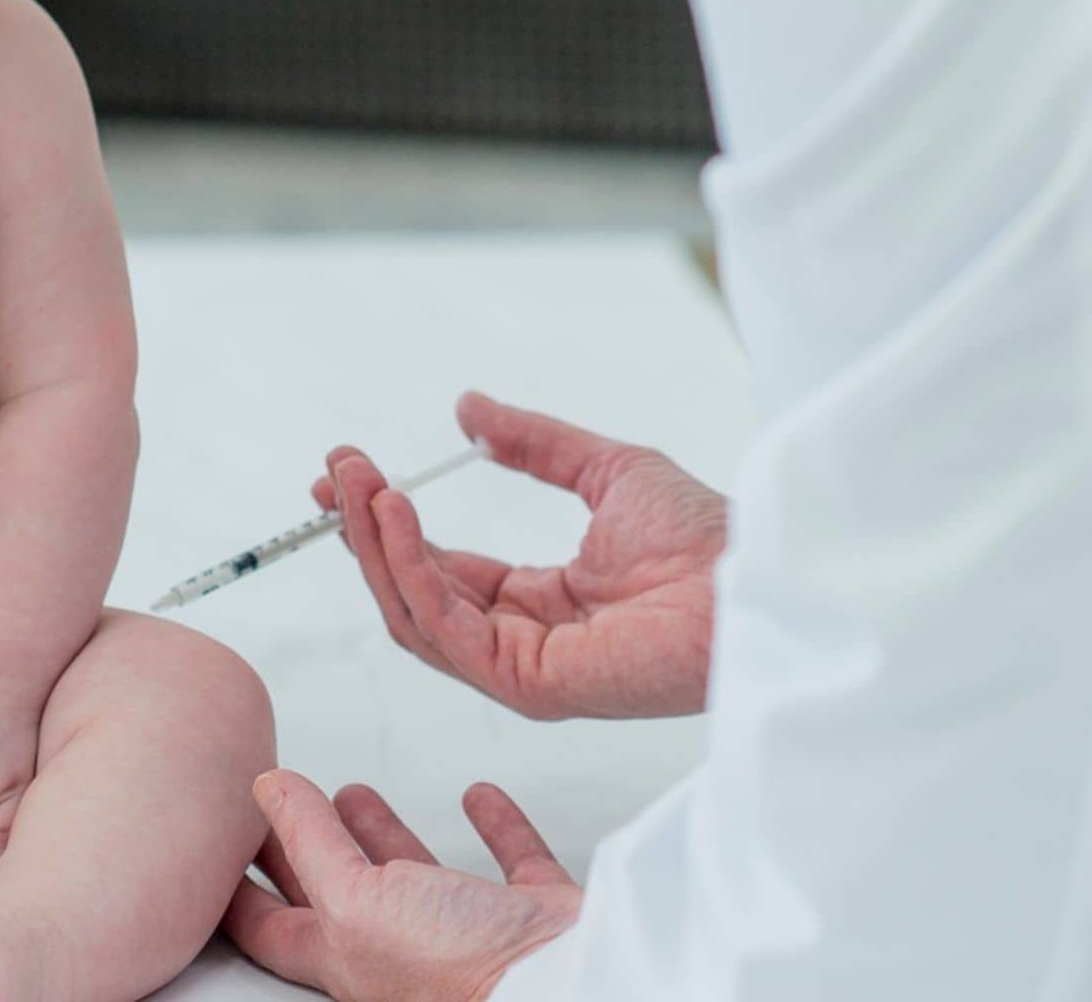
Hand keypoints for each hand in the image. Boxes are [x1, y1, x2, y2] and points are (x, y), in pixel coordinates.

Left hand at [226, 770, 580, 1000]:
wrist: (573, 988)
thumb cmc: (460, 973)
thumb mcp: (357, 899)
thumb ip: (310, 842)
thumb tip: (268, 788)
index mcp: (348, 960)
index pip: (272, 924)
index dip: (238, 888)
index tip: (210, 850)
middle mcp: (403, 952)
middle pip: (338, 895)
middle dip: (306, 851)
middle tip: (278, 808)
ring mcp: (470, 937)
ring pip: (415, 876)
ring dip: (383, 833)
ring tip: (354, 792)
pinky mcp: (531, 919)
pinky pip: (508, 865)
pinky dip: (495, 828)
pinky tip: (479, 795)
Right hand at [317, 390, 726, 719]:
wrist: (755, 576)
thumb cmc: (707, 537)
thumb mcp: (603, 469)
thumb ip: (531, 443)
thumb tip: (468, 408)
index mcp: (540, 604)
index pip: (440, 570)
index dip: (388, 522)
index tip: (349, 473)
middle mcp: (522, 643)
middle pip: (412, 592)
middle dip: (365, 529)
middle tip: (336, 469)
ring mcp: (520, 669)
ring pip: (413, 612)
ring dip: (375, 544)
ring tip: (359, 479)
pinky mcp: (527, 683)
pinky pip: (444, 624)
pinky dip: (409, 565)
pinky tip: (398, 510)